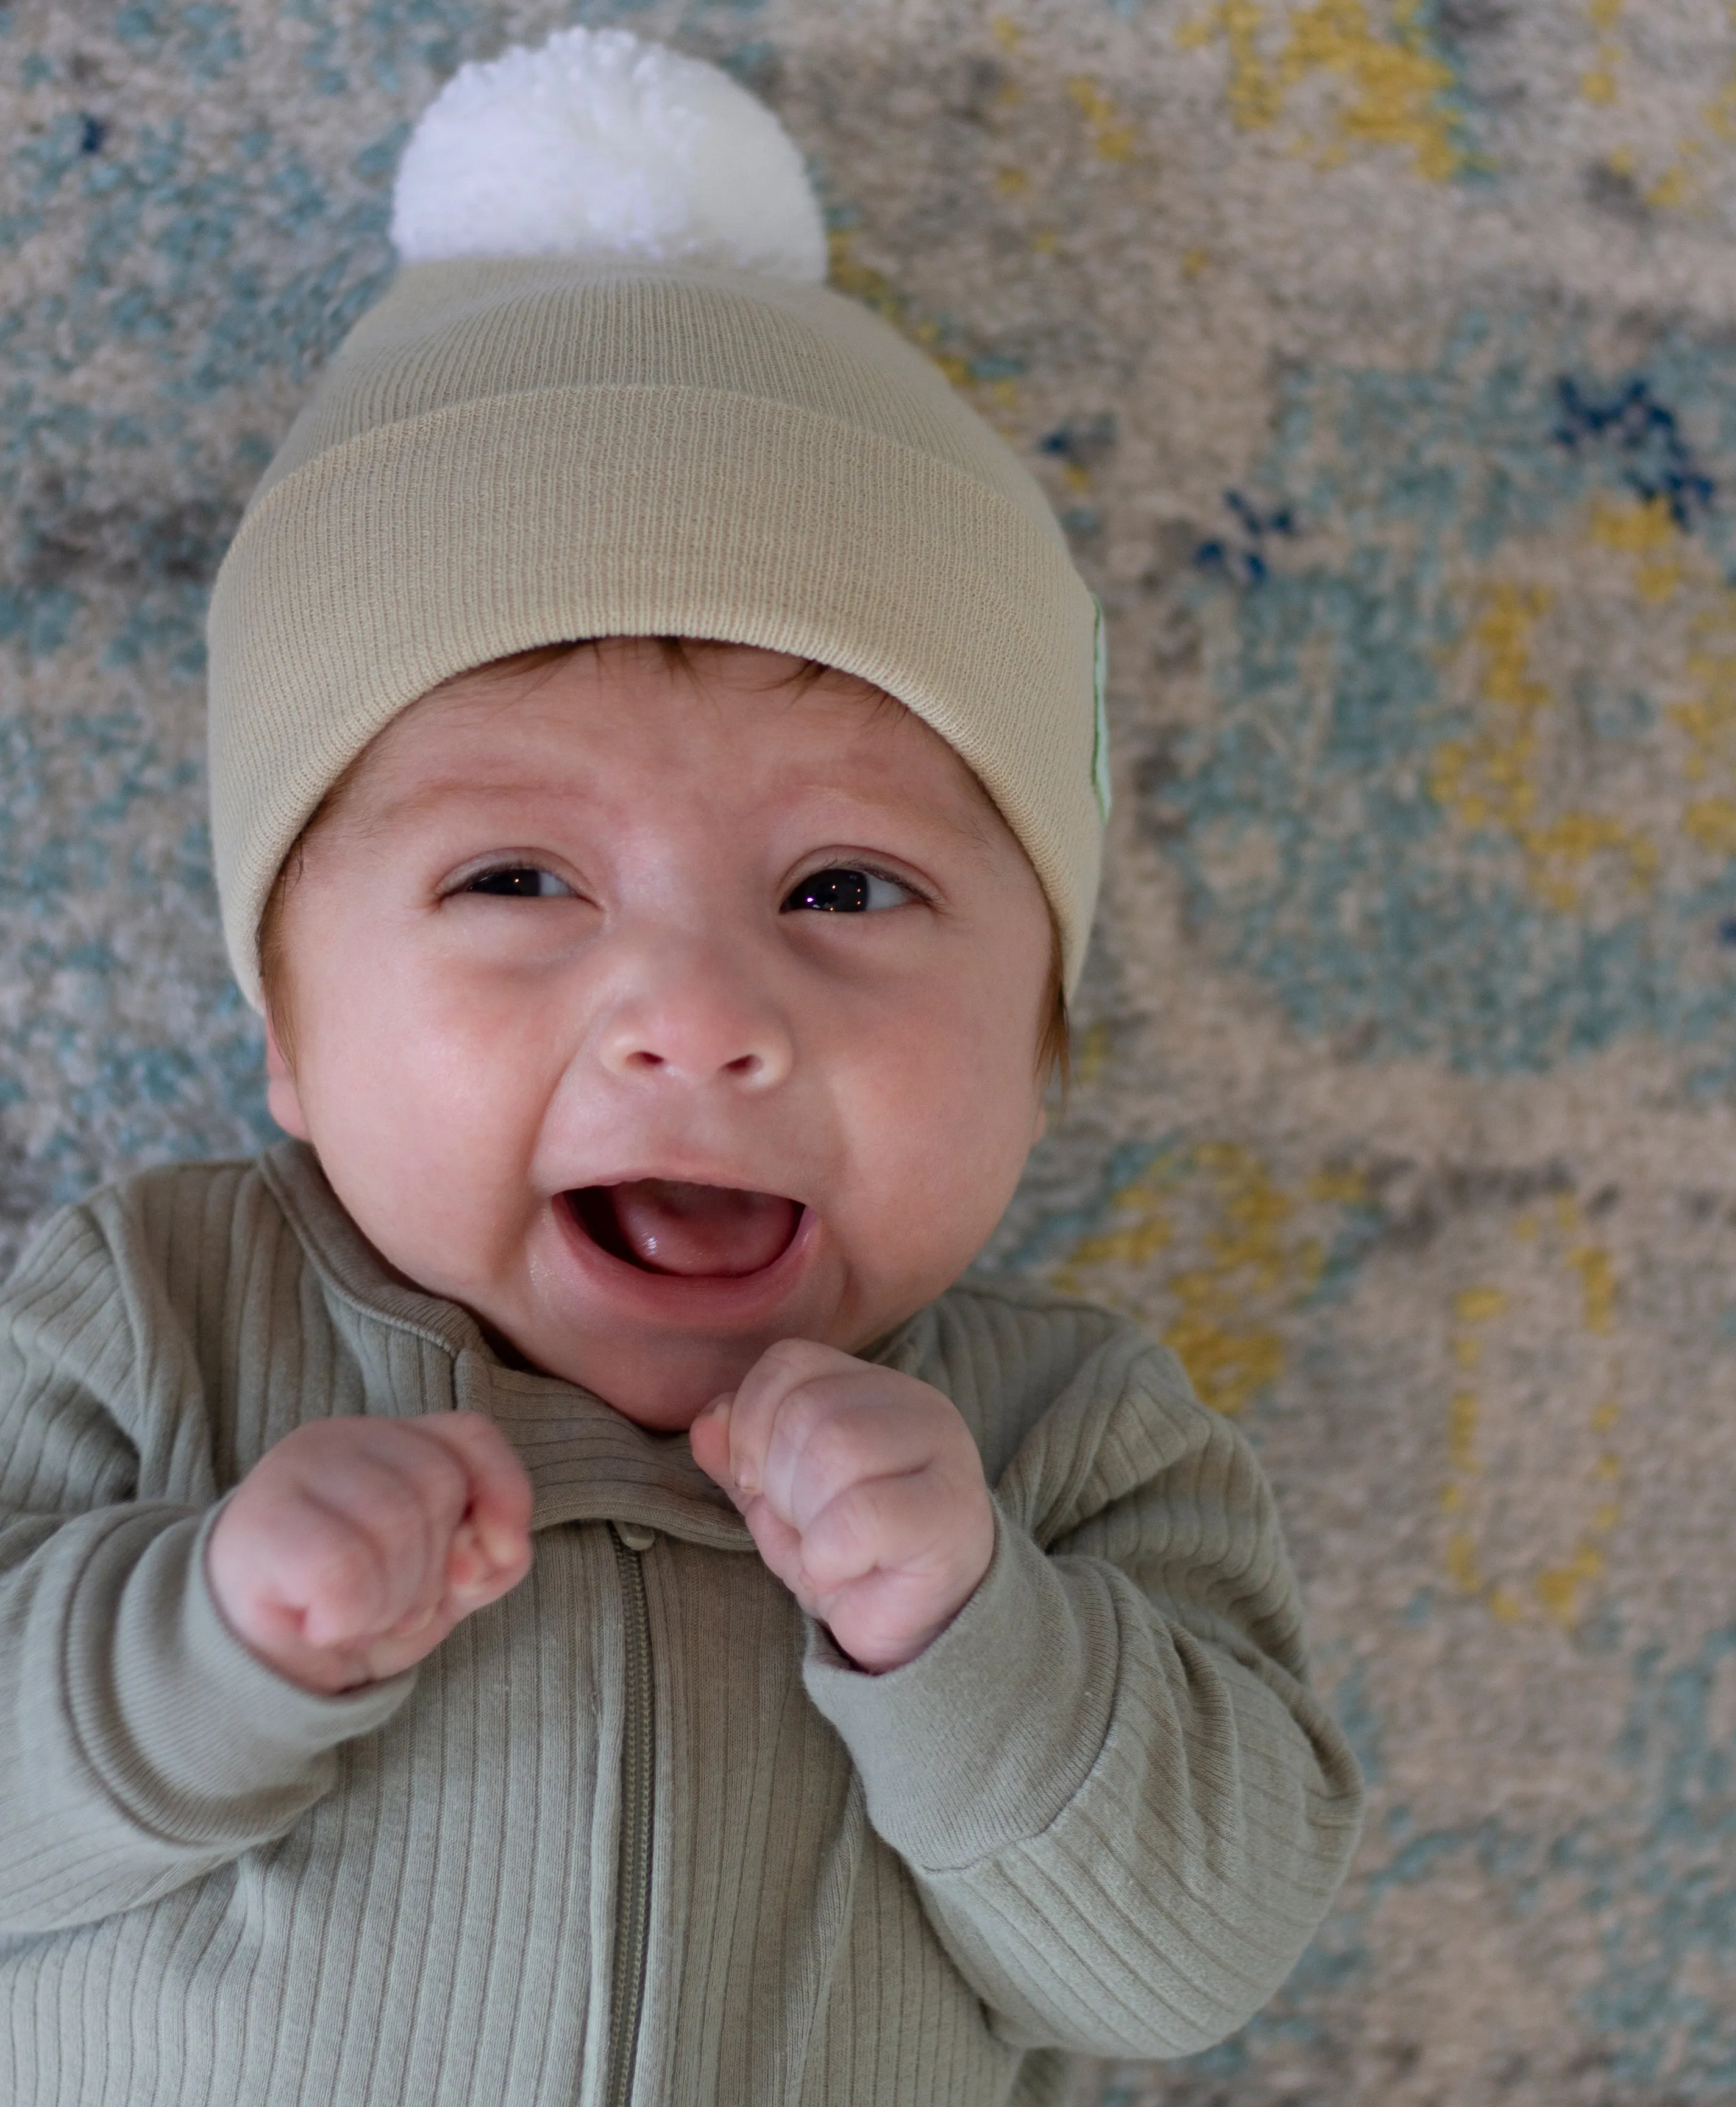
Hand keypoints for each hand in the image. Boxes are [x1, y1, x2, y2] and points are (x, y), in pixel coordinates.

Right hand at [206, 1412, 533, 1693]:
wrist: (247, 1665)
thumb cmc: (352, 1611)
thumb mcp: (441, 1587)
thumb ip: (487, 1558)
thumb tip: (486, 1550)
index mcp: (393, 1442)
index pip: (472, 1437)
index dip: (504, 1493)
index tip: (492, 1561)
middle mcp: (344, 1438)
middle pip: (439, 1484)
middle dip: (431, 1572)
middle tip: (387, 1608)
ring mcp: (296, 1470)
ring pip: (395, 1523)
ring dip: (390, 1600)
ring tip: (354, 1615)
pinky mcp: (260, 1519)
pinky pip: (344, 1567)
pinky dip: (348, 1615)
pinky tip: (321, 1623)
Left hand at [689, 1339, 993, 1672]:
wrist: (918, 1629)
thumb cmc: (849, 1556)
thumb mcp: (779, 1502)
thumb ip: (741, 1457)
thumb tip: (705, 1423)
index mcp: (871, 1388)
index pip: (789, 1363)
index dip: (750, 1422)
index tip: (754, 1484)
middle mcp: (916, 1405)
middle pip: (807, 1410)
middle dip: (780, 1483)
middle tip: (806, 1528)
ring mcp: (944, 1453)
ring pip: (838, 1451)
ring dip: (809, 1519)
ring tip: (829, 1551)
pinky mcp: (952, 1513)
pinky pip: (863, 1514)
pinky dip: (830, 1555)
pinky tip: (846, 1571)